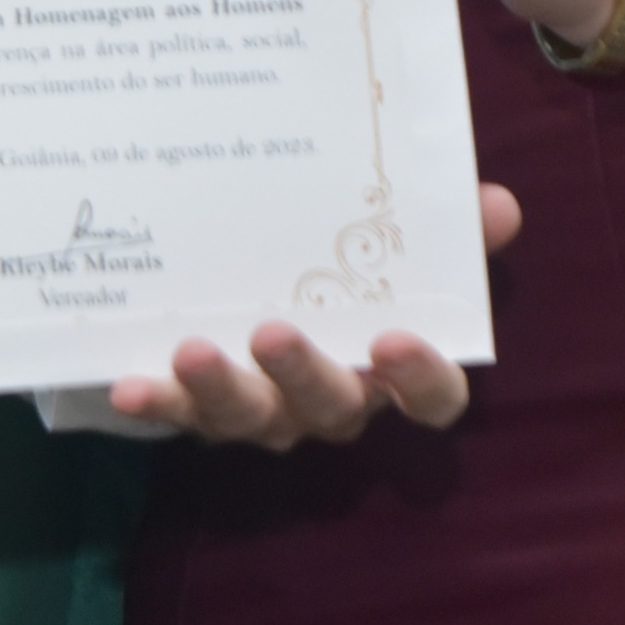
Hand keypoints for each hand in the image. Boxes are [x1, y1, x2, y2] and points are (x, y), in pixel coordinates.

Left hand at [105, 183, 522, 441]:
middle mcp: (330, 399)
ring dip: (222, 390)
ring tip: (193, 349)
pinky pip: (179, 414)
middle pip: (331, 410)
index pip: (430, 397)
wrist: (247, 277)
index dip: (419, 378)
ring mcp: (264, 409)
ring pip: (251, 419)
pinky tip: (128, 385)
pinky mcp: (199, 406)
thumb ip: (441, 224)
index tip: (394, 340)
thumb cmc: (338, 263)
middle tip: (273, 332)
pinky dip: (157, 402)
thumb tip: (497, 205)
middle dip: (303, 375)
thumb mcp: (388, 238)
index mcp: (386, 367)